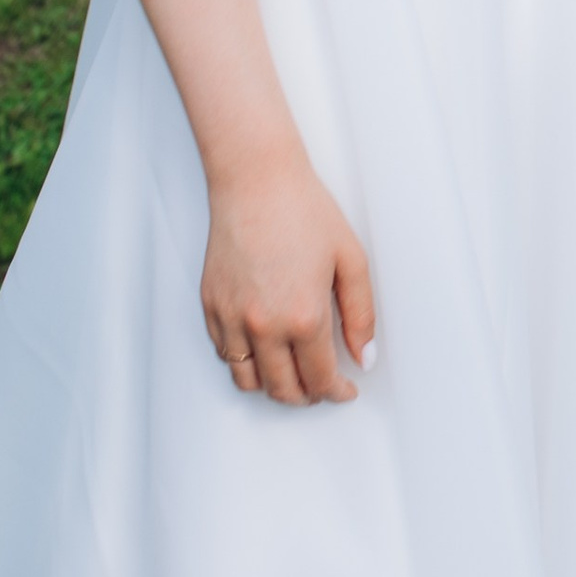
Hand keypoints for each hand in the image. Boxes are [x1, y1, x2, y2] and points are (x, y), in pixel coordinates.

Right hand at [201, 148, 374, 406]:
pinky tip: (264, 348)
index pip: (320, 379)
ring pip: (248, 381)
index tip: (345, 390)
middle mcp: (264, 326)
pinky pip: (224, 354)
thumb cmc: (305, 212)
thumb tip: (364, 357)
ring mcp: (232, 319)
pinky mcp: (211, 307)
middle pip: (283, 390)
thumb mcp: (352, 259)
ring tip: (292, 373)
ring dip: (272, 386)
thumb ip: (361, 315)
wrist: (256, 181)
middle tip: (322, 385)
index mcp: (304, 317)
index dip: (336, 392)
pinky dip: (244, 362)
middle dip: (307, 395)